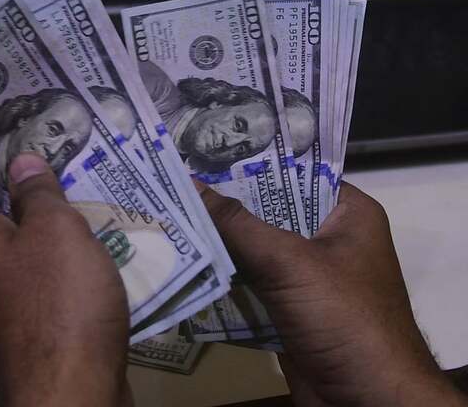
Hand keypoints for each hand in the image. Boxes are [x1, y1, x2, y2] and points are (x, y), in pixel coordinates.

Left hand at [0, 153, 130, 406]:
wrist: (70, 390)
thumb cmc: (60, 299)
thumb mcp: (56, 231)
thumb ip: (38, 193)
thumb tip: (20, 164)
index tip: (14, 140)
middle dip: (17, 188)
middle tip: (56, 167)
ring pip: (9, 247)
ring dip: (39, 226)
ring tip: (76, 204)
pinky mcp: (18, 324)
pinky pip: (27, 277)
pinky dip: (49, 260)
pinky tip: (83, 253)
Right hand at [198, 182, 466, 406]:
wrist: (365, 401)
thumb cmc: (342, 315)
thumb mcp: (289, 262)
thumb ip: (238, 225)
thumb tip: (191, 186)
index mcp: (348, 212)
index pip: (294, 173)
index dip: (249, 165)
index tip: (204, 156)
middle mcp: (329, 238)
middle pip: (270, 213)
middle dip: (226, 206)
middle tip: (178, 187)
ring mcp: (309, 276)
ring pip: (257, 249)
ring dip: (221, 243)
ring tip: (173, 218)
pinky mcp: (290, 307)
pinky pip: (252, 282)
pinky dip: (225, 277)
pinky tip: (187, 261)